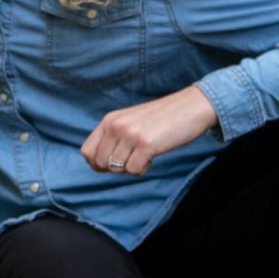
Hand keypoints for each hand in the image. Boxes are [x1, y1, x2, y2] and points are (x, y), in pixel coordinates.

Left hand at [80, 85, 218, 176]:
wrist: (191, 107)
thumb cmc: (162, 118)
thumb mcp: (130, 122)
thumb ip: (113, 137)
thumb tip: (99, 164)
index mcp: (109, 120)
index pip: (87, 151)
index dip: (96, 164)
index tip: (110, 166)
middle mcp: (116, 126)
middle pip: (101, 164)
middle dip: (116, 168)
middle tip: (134, 159)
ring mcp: (130, 135)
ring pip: (117, 168)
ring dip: (132, 167)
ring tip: (145, 154)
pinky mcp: (146, 144)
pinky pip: (134, 170)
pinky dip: (143, 169)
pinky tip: (153, 156)